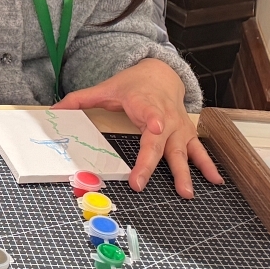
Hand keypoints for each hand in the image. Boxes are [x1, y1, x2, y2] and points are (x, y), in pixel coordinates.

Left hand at [54, 58, 222, 197]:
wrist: (161, 74)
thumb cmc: (132, 85)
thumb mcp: (106, 88)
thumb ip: (80, 100)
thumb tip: (53, 110)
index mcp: (145, 104)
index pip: (149, 113)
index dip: (153, 120)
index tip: (155, 128)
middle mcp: (165, 118)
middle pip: (160, 142)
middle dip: (152, 163)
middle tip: (141, 183)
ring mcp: (178, 128)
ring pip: (183, 152)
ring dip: (186, 173)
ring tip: (186, 193)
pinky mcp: (187, 135)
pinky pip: (199, 152)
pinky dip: (208, 166)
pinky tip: (215, 181)